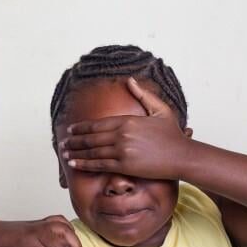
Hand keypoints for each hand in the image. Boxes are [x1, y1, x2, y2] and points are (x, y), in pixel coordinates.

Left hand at [60, 78, 191, 179]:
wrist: (183, 156)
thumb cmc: (173, 135)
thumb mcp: (160, 110)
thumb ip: (143, 95)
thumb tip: (130, 80)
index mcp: (127, 120)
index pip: (97, 124)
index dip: (81, 127)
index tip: (71, 129)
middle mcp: (122, 134)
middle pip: (91, 137)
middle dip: (74, 140)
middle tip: (63, 142)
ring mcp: (122, 150)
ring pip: (92, 151)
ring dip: (75, 152)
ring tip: (65, 153)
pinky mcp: (125, 166)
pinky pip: (99, 164)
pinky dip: (84, 164)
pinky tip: (74, 164)